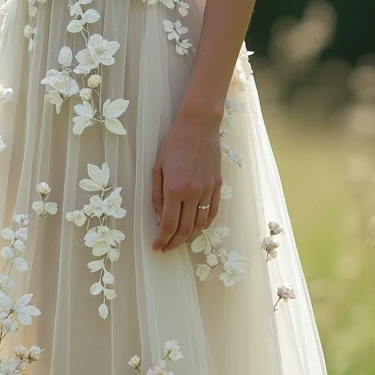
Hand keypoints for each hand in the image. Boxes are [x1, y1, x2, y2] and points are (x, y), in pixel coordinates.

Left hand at [151, 108, 222, 252]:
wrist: (198, 126)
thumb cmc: (173, 144)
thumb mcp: (157, 168)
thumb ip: (157, 196)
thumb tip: (159, 218)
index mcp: (174, 189)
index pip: (168, 224)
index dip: (162, 240)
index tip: (157, 247)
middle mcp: (192, 193)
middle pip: (185, 229)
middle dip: (174, 243)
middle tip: (167, 248)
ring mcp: (208, 190)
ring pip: (200, 224)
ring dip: (189, 237)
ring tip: (180, 240)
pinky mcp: (218, 186)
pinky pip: (212, 212)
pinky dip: (204, 225)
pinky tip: (196, 228)